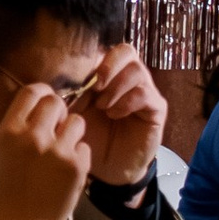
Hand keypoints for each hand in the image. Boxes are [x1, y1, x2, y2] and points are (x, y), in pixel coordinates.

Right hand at [0, 84, 94, 219]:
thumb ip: (14, 131)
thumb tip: (32, 113)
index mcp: (10, 131)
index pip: (32, 92)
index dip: (41, 93)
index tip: (43, 102)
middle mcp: (35, 136)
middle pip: (56, 102)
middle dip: (57, 112)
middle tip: (54, 126)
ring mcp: (59, 152)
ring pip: (77, 122)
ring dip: (71, 132)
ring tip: (62, 149)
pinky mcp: (77, 168)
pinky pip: (85, 148)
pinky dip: (78, 156)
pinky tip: (66, 170)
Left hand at [80, 43, 167, 190]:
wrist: (107, 169)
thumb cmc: (90, 138)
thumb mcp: (74, 113)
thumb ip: (70, 91)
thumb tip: (62, 74)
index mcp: (108, 75)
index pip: (106, 50)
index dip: (93, 60)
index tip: (79, 80)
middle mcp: (129, 79)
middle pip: (126, 50)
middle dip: (109, 66)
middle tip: (96, 87)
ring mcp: (145, 92)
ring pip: (137, 70)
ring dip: (116, 87)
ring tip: (103, 107)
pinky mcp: (156, 109)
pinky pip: (146, 93)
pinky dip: (127, 101)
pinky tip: (115, 115)